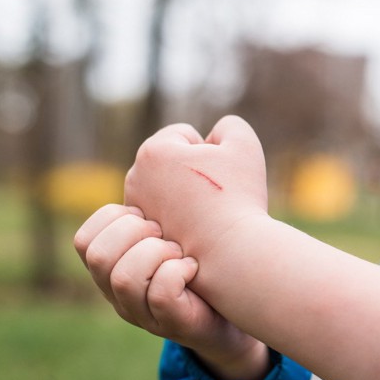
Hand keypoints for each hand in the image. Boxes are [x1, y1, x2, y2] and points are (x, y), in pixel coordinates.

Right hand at [74, 204, 269, 379]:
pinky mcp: (174, 324)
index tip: (148, 212)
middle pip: (96, 255)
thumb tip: (171, 146)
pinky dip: (178, 273)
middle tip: (165, 230)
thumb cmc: (202, 261)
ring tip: (181, 250)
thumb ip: (158, 205)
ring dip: (157, 253)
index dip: (113, 217)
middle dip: (133, 232)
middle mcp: (120, 293)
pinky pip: (161, 295)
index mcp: (114, 266)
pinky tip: (194, 266)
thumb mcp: (171, 230)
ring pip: (124, 278)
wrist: (234, 309)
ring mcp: (145, 313)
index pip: (84, 239)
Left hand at [123, 116, 267, 257]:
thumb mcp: (244, 145)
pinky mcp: (143, 235)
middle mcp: (135, 178)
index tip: (220, 174)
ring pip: (166, 187)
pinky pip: (164, 214)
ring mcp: (136, 210)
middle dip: (192, 171)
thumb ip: (229, 126)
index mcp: (154, 151)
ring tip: (206, 213)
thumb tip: (213, 135)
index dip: (210, 150)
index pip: (184, 135)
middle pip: (171, 161)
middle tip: (213, 194)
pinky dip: (178, 217)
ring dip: (184, 194)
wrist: (232, 253)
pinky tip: (197, 229)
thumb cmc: (239, 197)